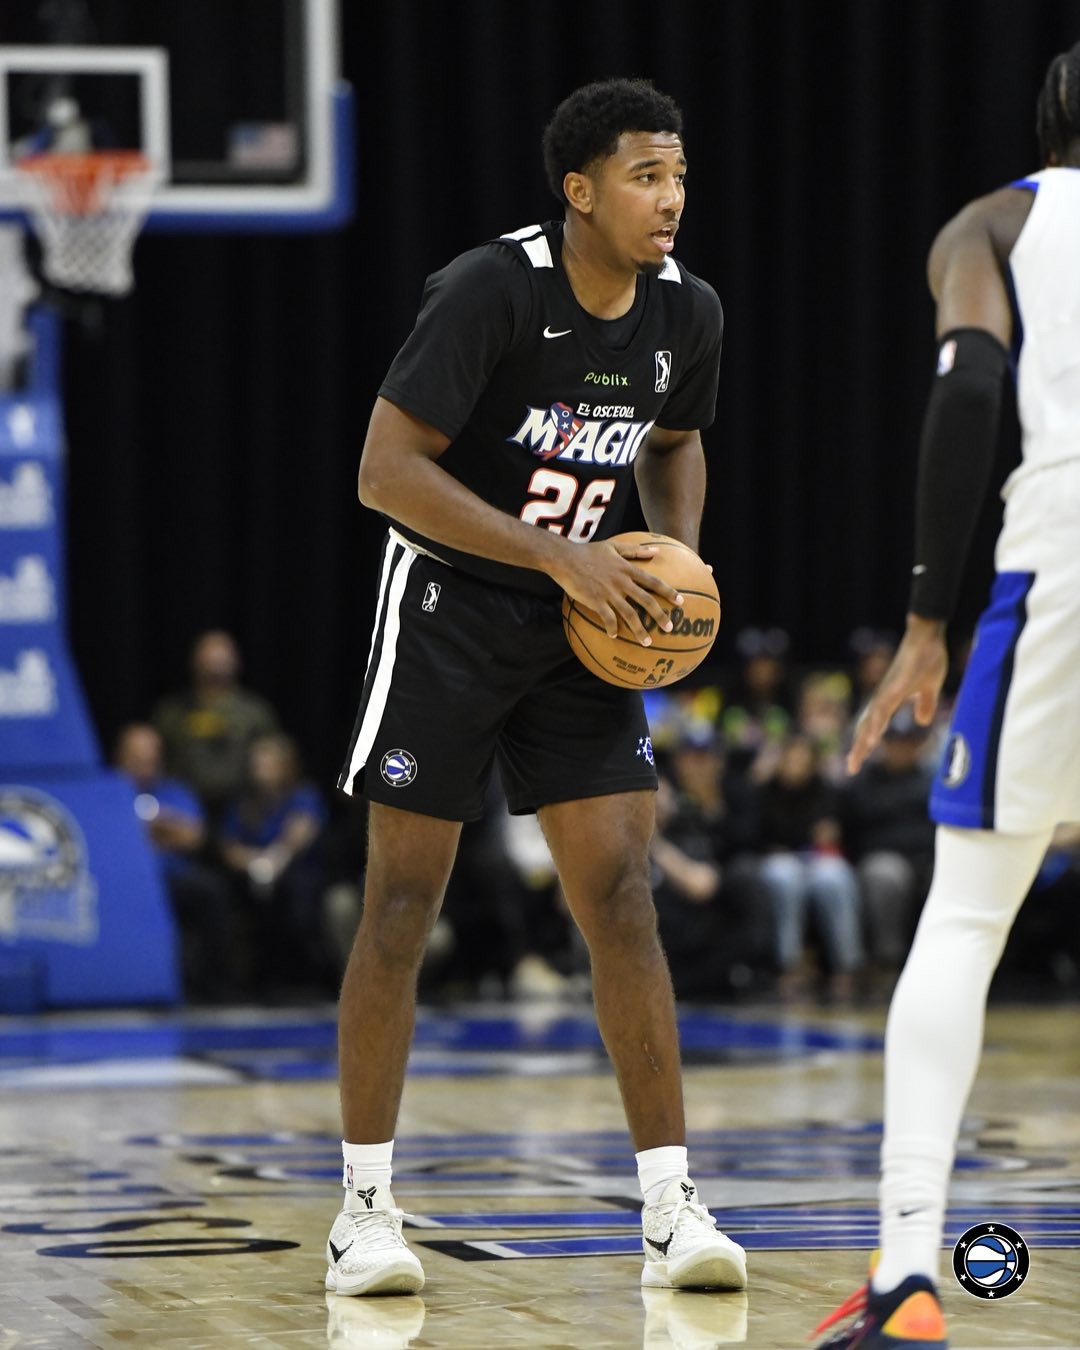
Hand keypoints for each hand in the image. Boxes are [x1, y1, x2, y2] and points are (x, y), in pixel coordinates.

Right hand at [546, 539, 682, 644]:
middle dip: (660, 615)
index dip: (668, 591)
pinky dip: (612, 628)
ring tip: (648, 642)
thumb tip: (656, 550)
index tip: (680, 601)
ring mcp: (609, 593)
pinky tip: (614, 635)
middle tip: (670, 628)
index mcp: (627, 569)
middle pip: (646, 600)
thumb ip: (635, 550)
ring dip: (640, 630)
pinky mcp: (595, 601)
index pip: (653, 581)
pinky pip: (607, 618)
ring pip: (629, 614)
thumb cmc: (589, 552)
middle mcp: (621, 582)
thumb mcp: (614, 546)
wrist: (565, 559)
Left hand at [847, 615, 948, 774]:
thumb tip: (921, 721)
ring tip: (858, 757)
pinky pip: (884, 707)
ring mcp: (888, 691)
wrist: (927, 636)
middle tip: (851, 769)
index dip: (865, 744)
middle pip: (866, 726)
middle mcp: (884, 698)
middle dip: (859, 748)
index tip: (857, 763)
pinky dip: (877, 721)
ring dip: (865, 738)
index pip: (874, 726)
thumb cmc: (927, 659)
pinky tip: (873, 734)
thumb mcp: (929, 688)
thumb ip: (924, 704)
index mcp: (891, 701)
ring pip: (872, 719)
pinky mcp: (895, 685)